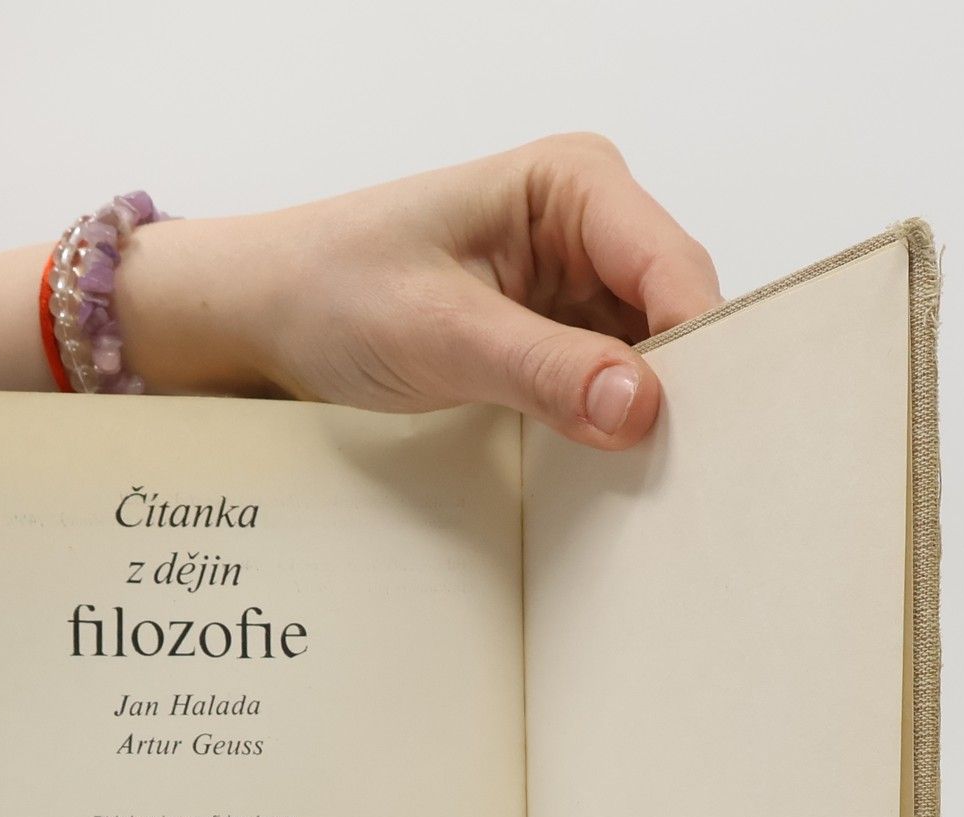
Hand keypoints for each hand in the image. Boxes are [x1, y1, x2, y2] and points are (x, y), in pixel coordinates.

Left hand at [122, 134, 719, 447]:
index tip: (696, 432)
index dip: (696, 349)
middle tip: (682, 475)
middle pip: (676, 314)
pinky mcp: (555, 338)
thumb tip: (640, 406)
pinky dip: (610, 428)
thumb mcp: (439, 334)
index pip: (672, 267)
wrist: (267, 315)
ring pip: (651, 360)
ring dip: (646, 417)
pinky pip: (609, 387)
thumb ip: (543, 369)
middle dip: (679, 388)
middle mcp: (591, 226)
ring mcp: (576, 285)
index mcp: (573, 184)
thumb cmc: (334, 292)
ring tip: (648, 485)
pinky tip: (608, 473)